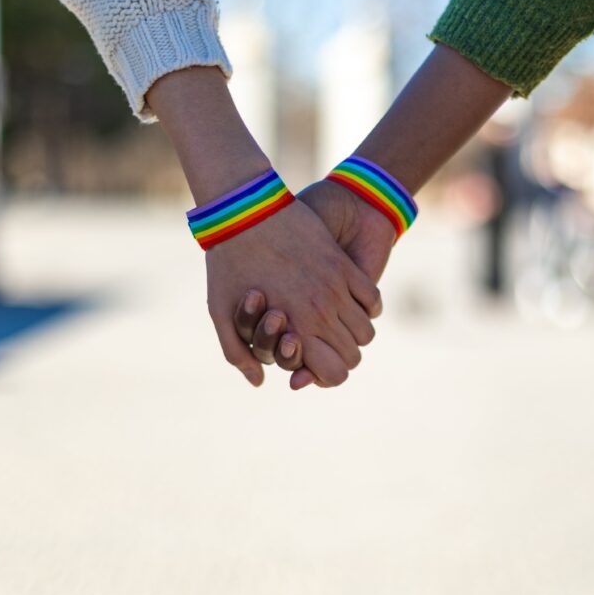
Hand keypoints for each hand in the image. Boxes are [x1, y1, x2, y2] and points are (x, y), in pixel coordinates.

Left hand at [207, 198, 381, 387]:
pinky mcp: (343, 265)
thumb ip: (238, 352)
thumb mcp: (221, 313)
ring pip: (366, 331)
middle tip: (326, 346)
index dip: (328, 376)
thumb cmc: (227, 264)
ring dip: (355, 333)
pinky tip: (353, 302)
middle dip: (342, 357)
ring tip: (338, 325)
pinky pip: (372, 298)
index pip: (333, 374)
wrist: (244, 212)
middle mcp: (320, 314)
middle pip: (353, 356)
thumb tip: (259, 382)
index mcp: (293, 331)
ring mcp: (335, 289)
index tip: (317, 365)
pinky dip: (368, 307)